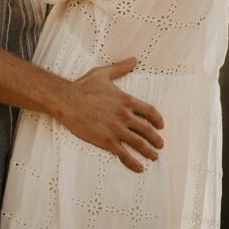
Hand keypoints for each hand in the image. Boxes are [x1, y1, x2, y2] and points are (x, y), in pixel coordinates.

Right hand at [56, 58, 164, 172]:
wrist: (66, 100)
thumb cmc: (83, 86)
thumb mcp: (104, 74)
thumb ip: (121, 68)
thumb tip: (134, 60)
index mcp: (125, 100)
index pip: (149, 111)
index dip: (157, 119)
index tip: (161, 125)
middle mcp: (124, 115)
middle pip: (147, 129)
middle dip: (156, 139)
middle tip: (160, 145)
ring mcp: (116, 129)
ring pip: (139, 143)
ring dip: (149, 151)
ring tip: (154, 157)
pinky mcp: (106, 140)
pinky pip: (124, 154)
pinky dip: (133, 162)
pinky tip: (139, 168)